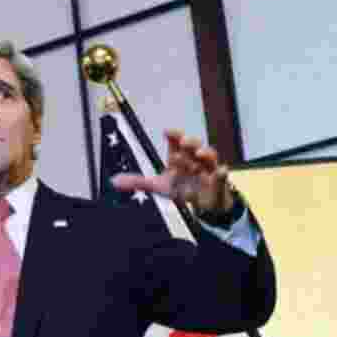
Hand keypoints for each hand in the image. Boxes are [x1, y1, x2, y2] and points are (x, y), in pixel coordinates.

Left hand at [109, 129, 233, 213]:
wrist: (204, 204)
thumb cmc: (182, 188)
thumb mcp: (159, 186)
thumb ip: (137, 182)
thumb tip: (113, 181)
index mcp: (179, 157)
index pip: (176, 142)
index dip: (173, 135)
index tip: (168, 132)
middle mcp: (194, 159)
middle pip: (193, 146)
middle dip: (189, 143)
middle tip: (183, 142)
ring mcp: (207, 170)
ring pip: (209, 158)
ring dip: (206, 153)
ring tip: (200, 153)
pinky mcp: (218, 183)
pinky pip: (222, 177)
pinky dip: (222, 174)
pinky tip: (222, 170)